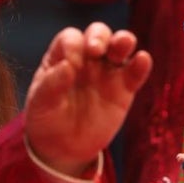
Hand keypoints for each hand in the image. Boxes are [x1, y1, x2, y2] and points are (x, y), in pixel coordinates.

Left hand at [23, 22, 151, 176]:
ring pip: (120, 46)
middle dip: (99, 36)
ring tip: (122, 46)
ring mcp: (107, 72)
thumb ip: (51, 84)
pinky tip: (142, 60)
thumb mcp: (41, 104)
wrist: (63, 149)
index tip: (71, 67)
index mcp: (63, 56)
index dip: (73, 47)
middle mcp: (87, 59)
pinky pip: (135, 72)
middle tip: (96, 50)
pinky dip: (141, 64)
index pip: (71, 39)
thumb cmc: (47, 120)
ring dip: (123, 40)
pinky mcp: (124, 89)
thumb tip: (67, 66)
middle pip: (98, 33)